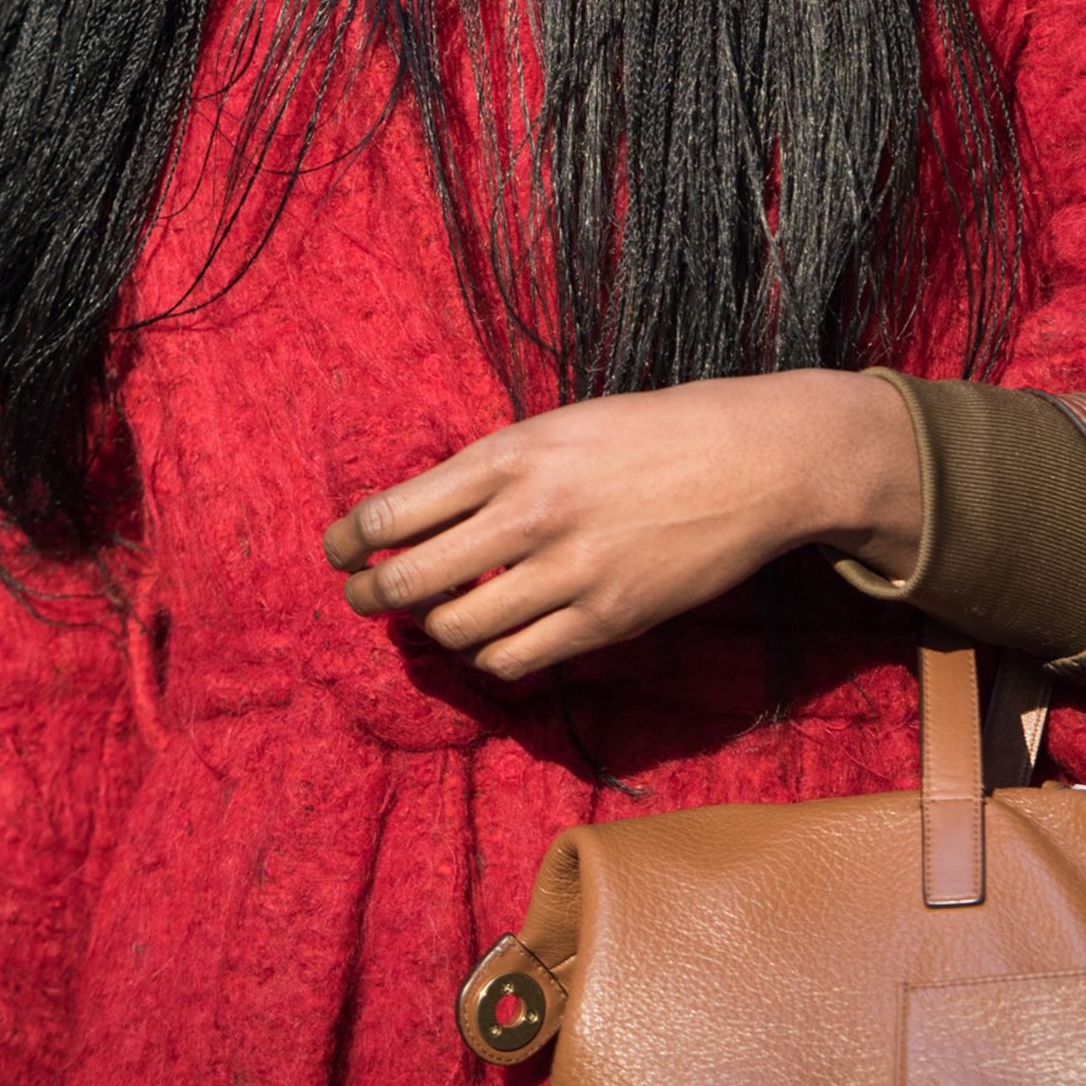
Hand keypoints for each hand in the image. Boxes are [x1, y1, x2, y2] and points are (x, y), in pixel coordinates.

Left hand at [323, 368, 919, 680]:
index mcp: (510, 454)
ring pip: (457, 629)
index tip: (335, 552)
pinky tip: (494, 636)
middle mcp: (529, 513)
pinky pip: (515, 658)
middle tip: (365, 596)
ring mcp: (568, 571)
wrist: (751, 460)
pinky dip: (489, 655)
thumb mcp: (561, 426)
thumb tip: (420, 517)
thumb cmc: (651, 434)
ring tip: (435, 615)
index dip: (345, 542)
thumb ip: (493, 469)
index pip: (391, 512)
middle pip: (408, 580)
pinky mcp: (606, 618)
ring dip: (433, 627)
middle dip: (370, 595)